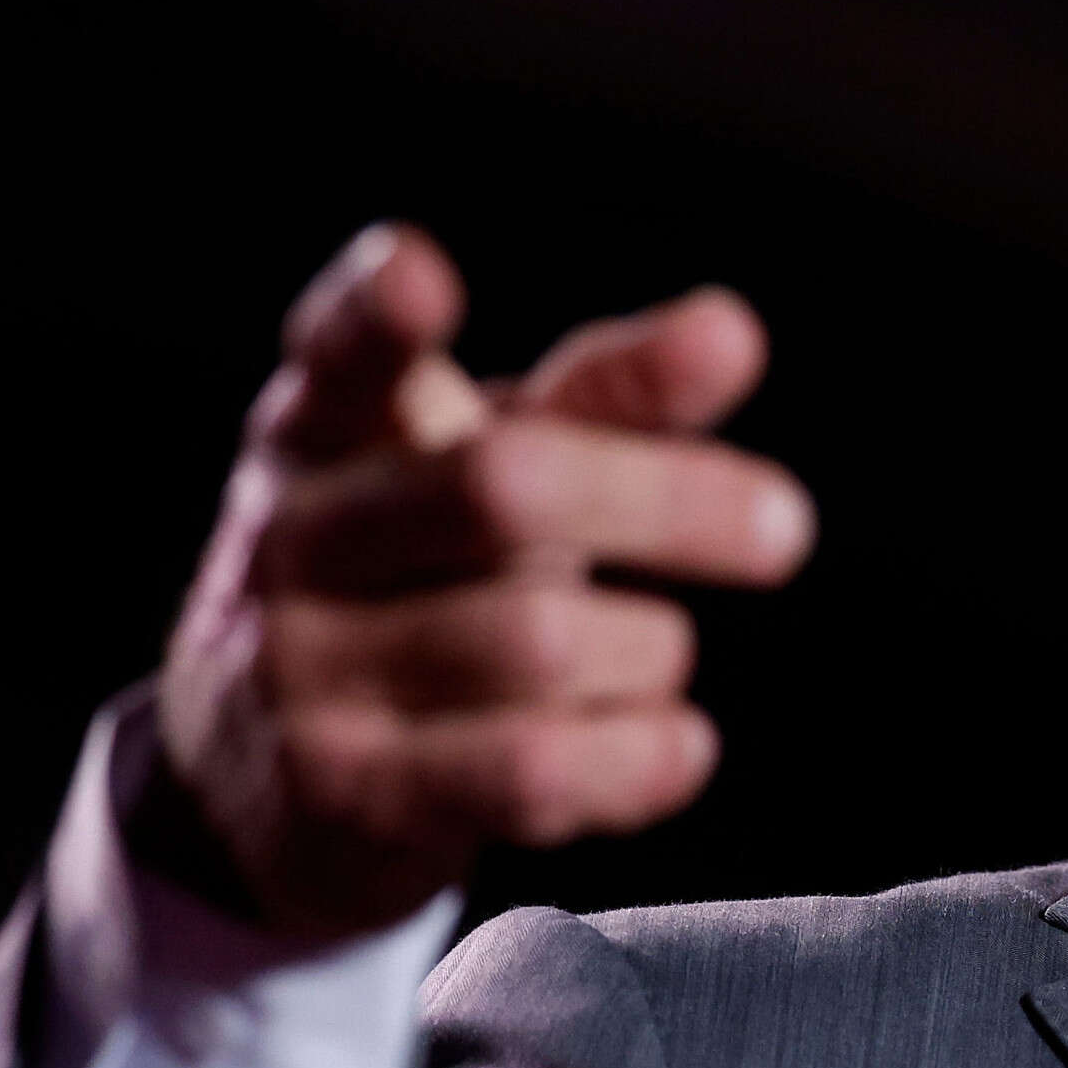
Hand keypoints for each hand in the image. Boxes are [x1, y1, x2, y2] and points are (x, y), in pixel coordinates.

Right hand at [153, 222, 814, 935]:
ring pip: (541, 641)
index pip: (339, 356)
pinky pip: (531, 769)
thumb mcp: (490, 473)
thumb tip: (730, 329)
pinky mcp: (344, 793)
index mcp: (322, 430)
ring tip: (656, 654)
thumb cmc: (423, 585)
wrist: (281, 784)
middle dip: (666, 502)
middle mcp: (293, 536)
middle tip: (786, 527)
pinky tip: (679, 746)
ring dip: (651, 650)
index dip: (373, 316)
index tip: (421, 274)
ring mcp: (301, 668)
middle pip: (499, 490)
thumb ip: (606, 401)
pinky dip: (639, 757)